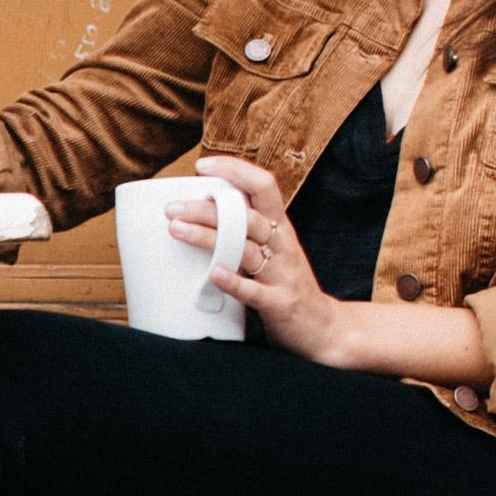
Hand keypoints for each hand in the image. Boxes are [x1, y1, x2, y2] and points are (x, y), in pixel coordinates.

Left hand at [183, 155, 353, 361]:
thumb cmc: (287, 286)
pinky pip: (254, 291)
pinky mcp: (279, 303)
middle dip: (207, 208)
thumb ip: (245, 234)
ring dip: (208, 237)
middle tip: (172, 207)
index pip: (262, 186)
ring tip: (176, 230)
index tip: (202, 166)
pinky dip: (233, 281)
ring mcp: (282, 274)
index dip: (234, 170)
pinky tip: (213, 274)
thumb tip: (200, 214)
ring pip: (245, 248)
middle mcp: (283, 245)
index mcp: (280, 227)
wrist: (323, 329)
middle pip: (246, 216)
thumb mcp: (273, 252)